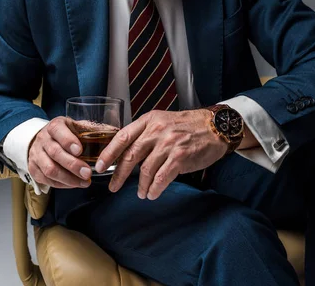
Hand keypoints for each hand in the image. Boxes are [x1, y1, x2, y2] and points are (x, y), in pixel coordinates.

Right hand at [28, 116, 92, 188]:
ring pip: (50, 169)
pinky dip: (62, 184)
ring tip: (84, 182)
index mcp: (54, 126)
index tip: (80, 150)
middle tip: (88, 173)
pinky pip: (46, 180)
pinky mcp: (33, 169)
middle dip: (73, 165)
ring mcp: (36, 155)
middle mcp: (43, 139)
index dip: (68, 141)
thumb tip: (113, 130)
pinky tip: (74, 184)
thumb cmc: (65, 133)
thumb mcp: (75, 126)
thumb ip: (91, 129)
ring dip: (68, 178)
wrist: (42, 139)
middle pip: (55, 153)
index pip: (57, 130)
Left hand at [95, 109, 227, 199]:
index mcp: (149, 120)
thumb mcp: (163, 121)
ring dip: (141, 185)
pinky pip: (161, 178)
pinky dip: (154, 188)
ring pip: (145, 170)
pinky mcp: (180, 156)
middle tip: (113, 187)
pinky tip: (152, 193)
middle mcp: (157, 130)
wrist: (215, 127)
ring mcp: (169, 143)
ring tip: (141, 193)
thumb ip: (145, 134)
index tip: (99, 166)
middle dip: (118, 174)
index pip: (122, 136)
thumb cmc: (188, 126)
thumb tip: (126, 153)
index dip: (109, 153)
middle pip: (130, 155)